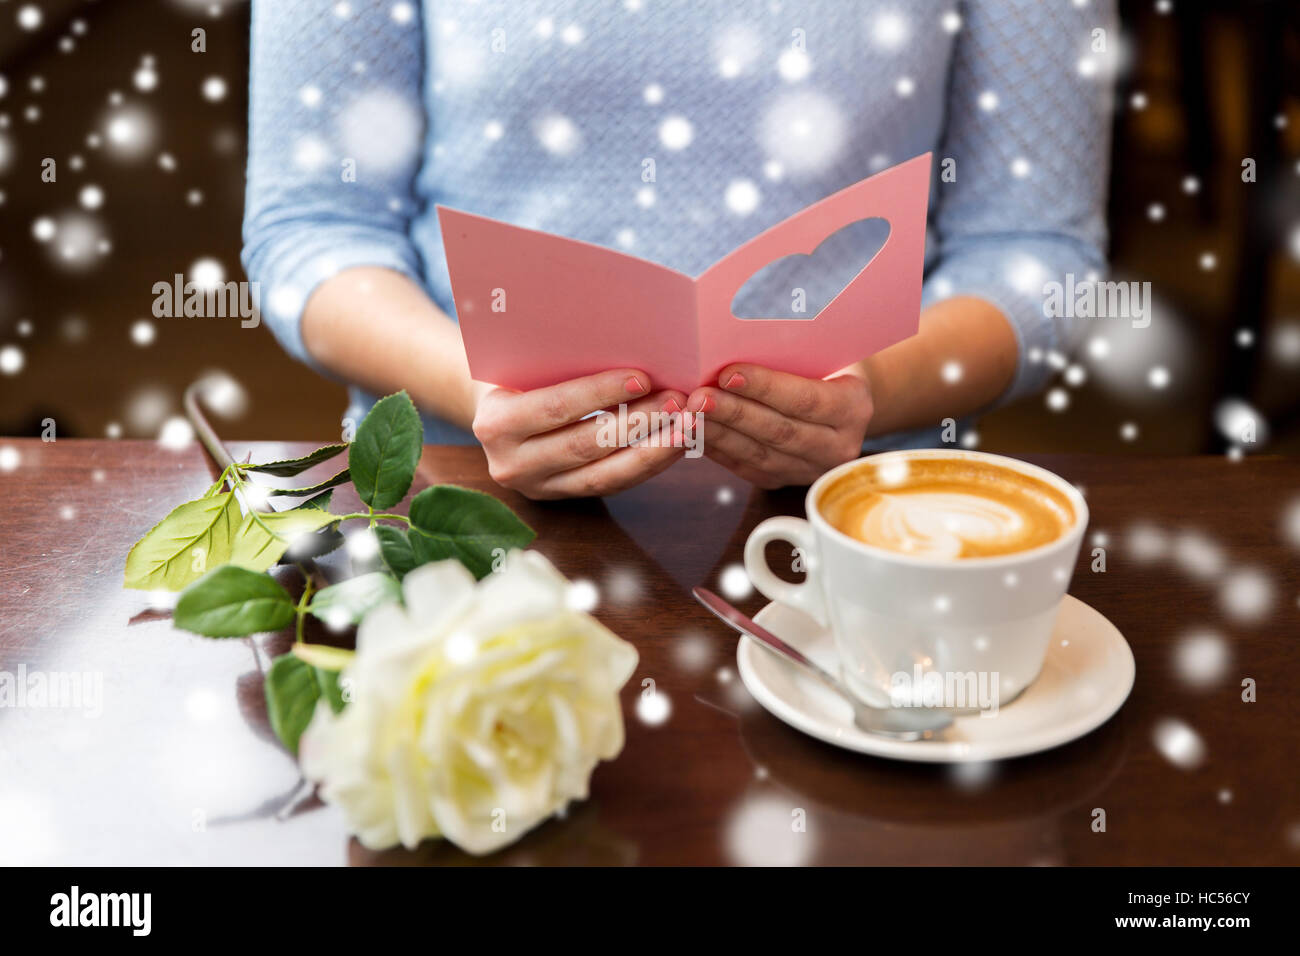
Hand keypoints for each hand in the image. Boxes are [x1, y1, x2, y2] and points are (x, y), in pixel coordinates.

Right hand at [472, 369, 687, 499]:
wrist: (494, 415)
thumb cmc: (516, 376)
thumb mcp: (523, 366)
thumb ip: (558, 362)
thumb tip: (626, 342)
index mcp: (496, 424)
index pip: (556, 408)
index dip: (600, 393)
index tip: (643, 377)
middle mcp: (512, 464)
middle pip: (584, 445)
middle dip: (637, 422)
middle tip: (678, 400)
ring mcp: (538, 487)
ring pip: (604, 475)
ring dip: (652, 450)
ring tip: (687, 425)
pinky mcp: (564, 497)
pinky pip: (612, 485)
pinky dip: (648, 465)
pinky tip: (674, 444)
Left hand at [686, 364, 872, 488]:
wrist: (836, 400)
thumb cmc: (822, 362)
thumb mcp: (823, 350)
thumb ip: (793, 348)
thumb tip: (739, 329)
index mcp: (854, 408)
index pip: (807, 400)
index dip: (766, 387)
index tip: (728, 372)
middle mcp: (838, 447)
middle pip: (779, 431)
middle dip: (734, 413)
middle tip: (697, 397)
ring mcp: (808, 469)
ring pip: (757, 454)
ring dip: (717, 434)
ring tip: (685, 415)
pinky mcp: (781, 480)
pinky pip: (744, 467)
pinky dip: (714, 449)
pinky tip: (690, 432)